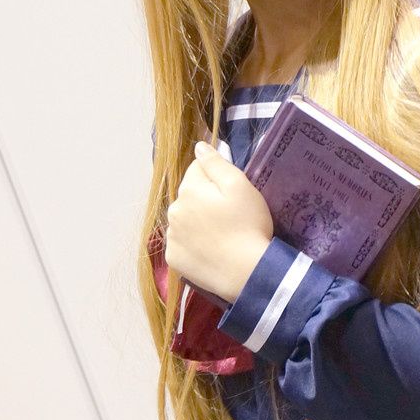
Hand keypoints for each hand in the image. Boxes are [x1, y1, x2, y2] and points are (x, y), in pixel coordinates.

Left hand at [165, 140, 273, 302]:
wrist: (246, 272)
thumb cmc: (247, 225)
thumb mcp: (240, 186)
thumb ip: (216, 163)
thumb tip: (199, 146)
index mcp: (189, 189)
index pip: (197, 169)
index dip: (216, 177)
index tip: (232, 193)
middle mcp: (173, 210)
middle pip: (188, 195)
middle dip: (204, 199)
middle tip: (229, 216)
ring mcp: (171, 236)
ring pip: (183, 219)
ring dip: (196, 222)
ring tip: (220, 235)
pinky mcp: (173, 258)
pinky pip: (181, 244)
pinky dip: (192, 244)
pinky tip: (210, 250)